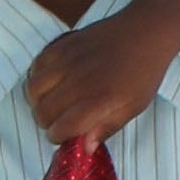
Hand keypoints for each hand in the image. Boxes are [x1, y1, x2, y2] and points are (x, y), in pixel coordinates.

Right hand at [24, 0, 179, 148]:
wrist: (147, 32)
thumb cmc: (143, 73)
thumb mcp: (133, 108)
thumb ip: (106, 128)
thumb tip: (84, 148)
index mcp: (97, 100)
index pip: (60, 129)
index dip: (59, 137)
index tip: (66, 136)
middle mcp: (78, 81)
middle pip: (43, 112)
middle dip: (47, 123)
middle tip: (60, 120)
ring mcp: (67, 61)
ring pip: (32, 90)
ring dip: (39, 101)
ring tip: (52, 102)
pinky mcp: (63, 45)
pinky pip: (36, 66)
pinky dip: (38, 77)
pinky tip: (51, 81)